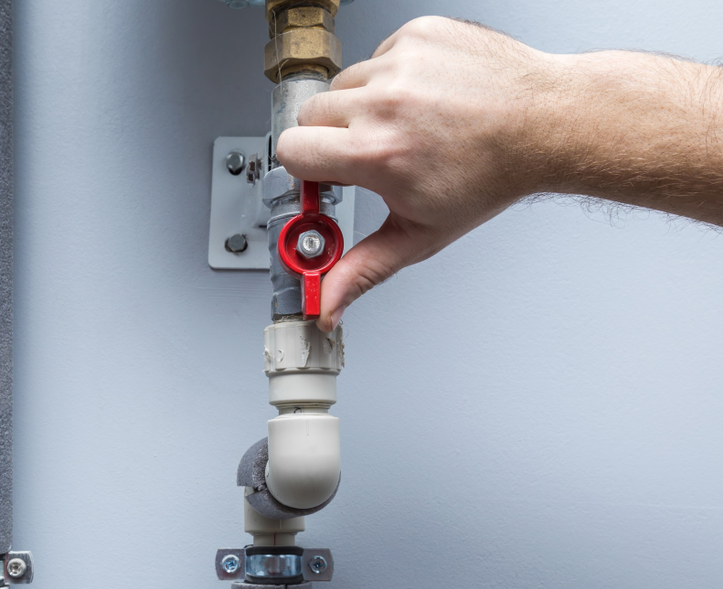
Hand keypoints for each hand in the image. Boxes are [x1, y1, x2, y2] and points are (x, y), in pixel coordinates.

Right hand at [277, 17, 563, 331]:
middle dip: (331, 138)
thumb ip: (362, 270)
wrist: (546, 123)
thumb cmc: (491, 176)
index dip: (307, 169)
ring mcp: (402, 62)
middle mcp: (385, 101)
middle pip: (309, 116)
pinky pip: (376, 56)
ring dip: (361, 106)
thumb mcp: (420, 234)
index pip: (290, 151)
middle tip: (372, 153)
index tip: (329, 178)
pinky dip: (392, 76)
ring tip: (405, 125)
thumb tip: (328, 305)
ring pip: (342, 84)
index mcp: (377, 152)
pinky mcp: (418, 34)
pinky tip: (423, 98)